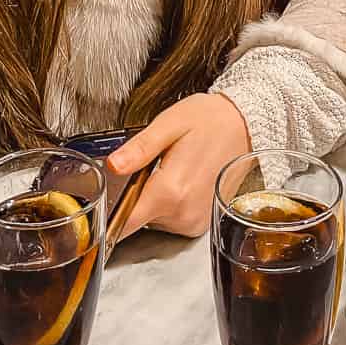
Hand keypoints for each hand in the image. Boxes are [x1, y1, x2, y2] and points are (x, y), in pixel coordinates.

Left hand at [109, 94, 250, 240]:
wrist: (244, 125)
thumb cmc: (209, 120)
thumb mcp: (169, 124)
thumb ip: (139, 149)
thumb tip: (113, 165)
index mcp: (171, 190)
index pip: (125, 222)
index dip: (108, 216)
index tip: (102, 206)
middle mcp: (183, 213)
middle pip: (138, 218)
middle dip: (138, 194)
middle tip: (155, 165)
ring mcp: (194, 222)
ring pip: (153, 219)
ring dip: (155, 199)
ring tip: (174, 170)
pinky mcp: (200, 224)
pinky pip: (171, 220)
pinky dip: (170, 203)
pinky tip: (184, 180)